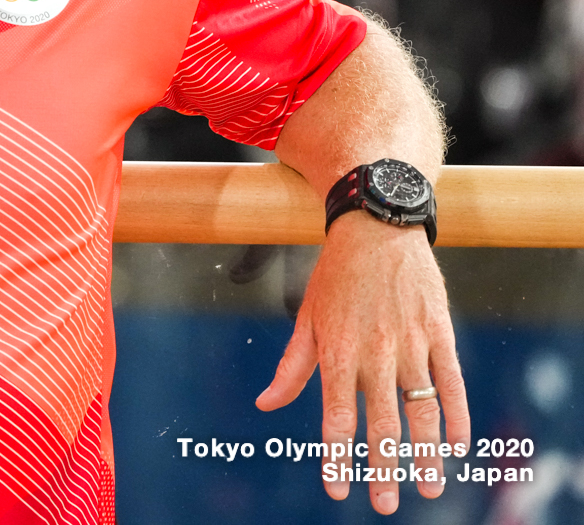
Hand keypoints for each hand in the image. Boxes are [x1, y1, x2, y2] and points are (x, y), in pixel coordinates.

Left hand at [255, 214, 468, 514]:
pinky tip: (457, 444)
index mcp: (337, 351)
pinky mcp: (440, 332)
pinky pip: (451, 381)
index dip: (337, 458)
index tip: (338, 491)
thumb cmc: (335, 277)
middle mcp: (374, 352)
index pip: (336, 417)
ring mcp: (410, 343)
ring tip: (429, 486)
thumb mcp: (307, 318)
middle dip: (383, 468)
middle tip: (386, 504)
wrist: (376, 227)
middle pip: (381, 423)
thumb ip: (292, 367)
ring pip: (421, 410)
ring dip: (426, 453)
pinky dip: (457, 415)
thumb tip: (266, 404)